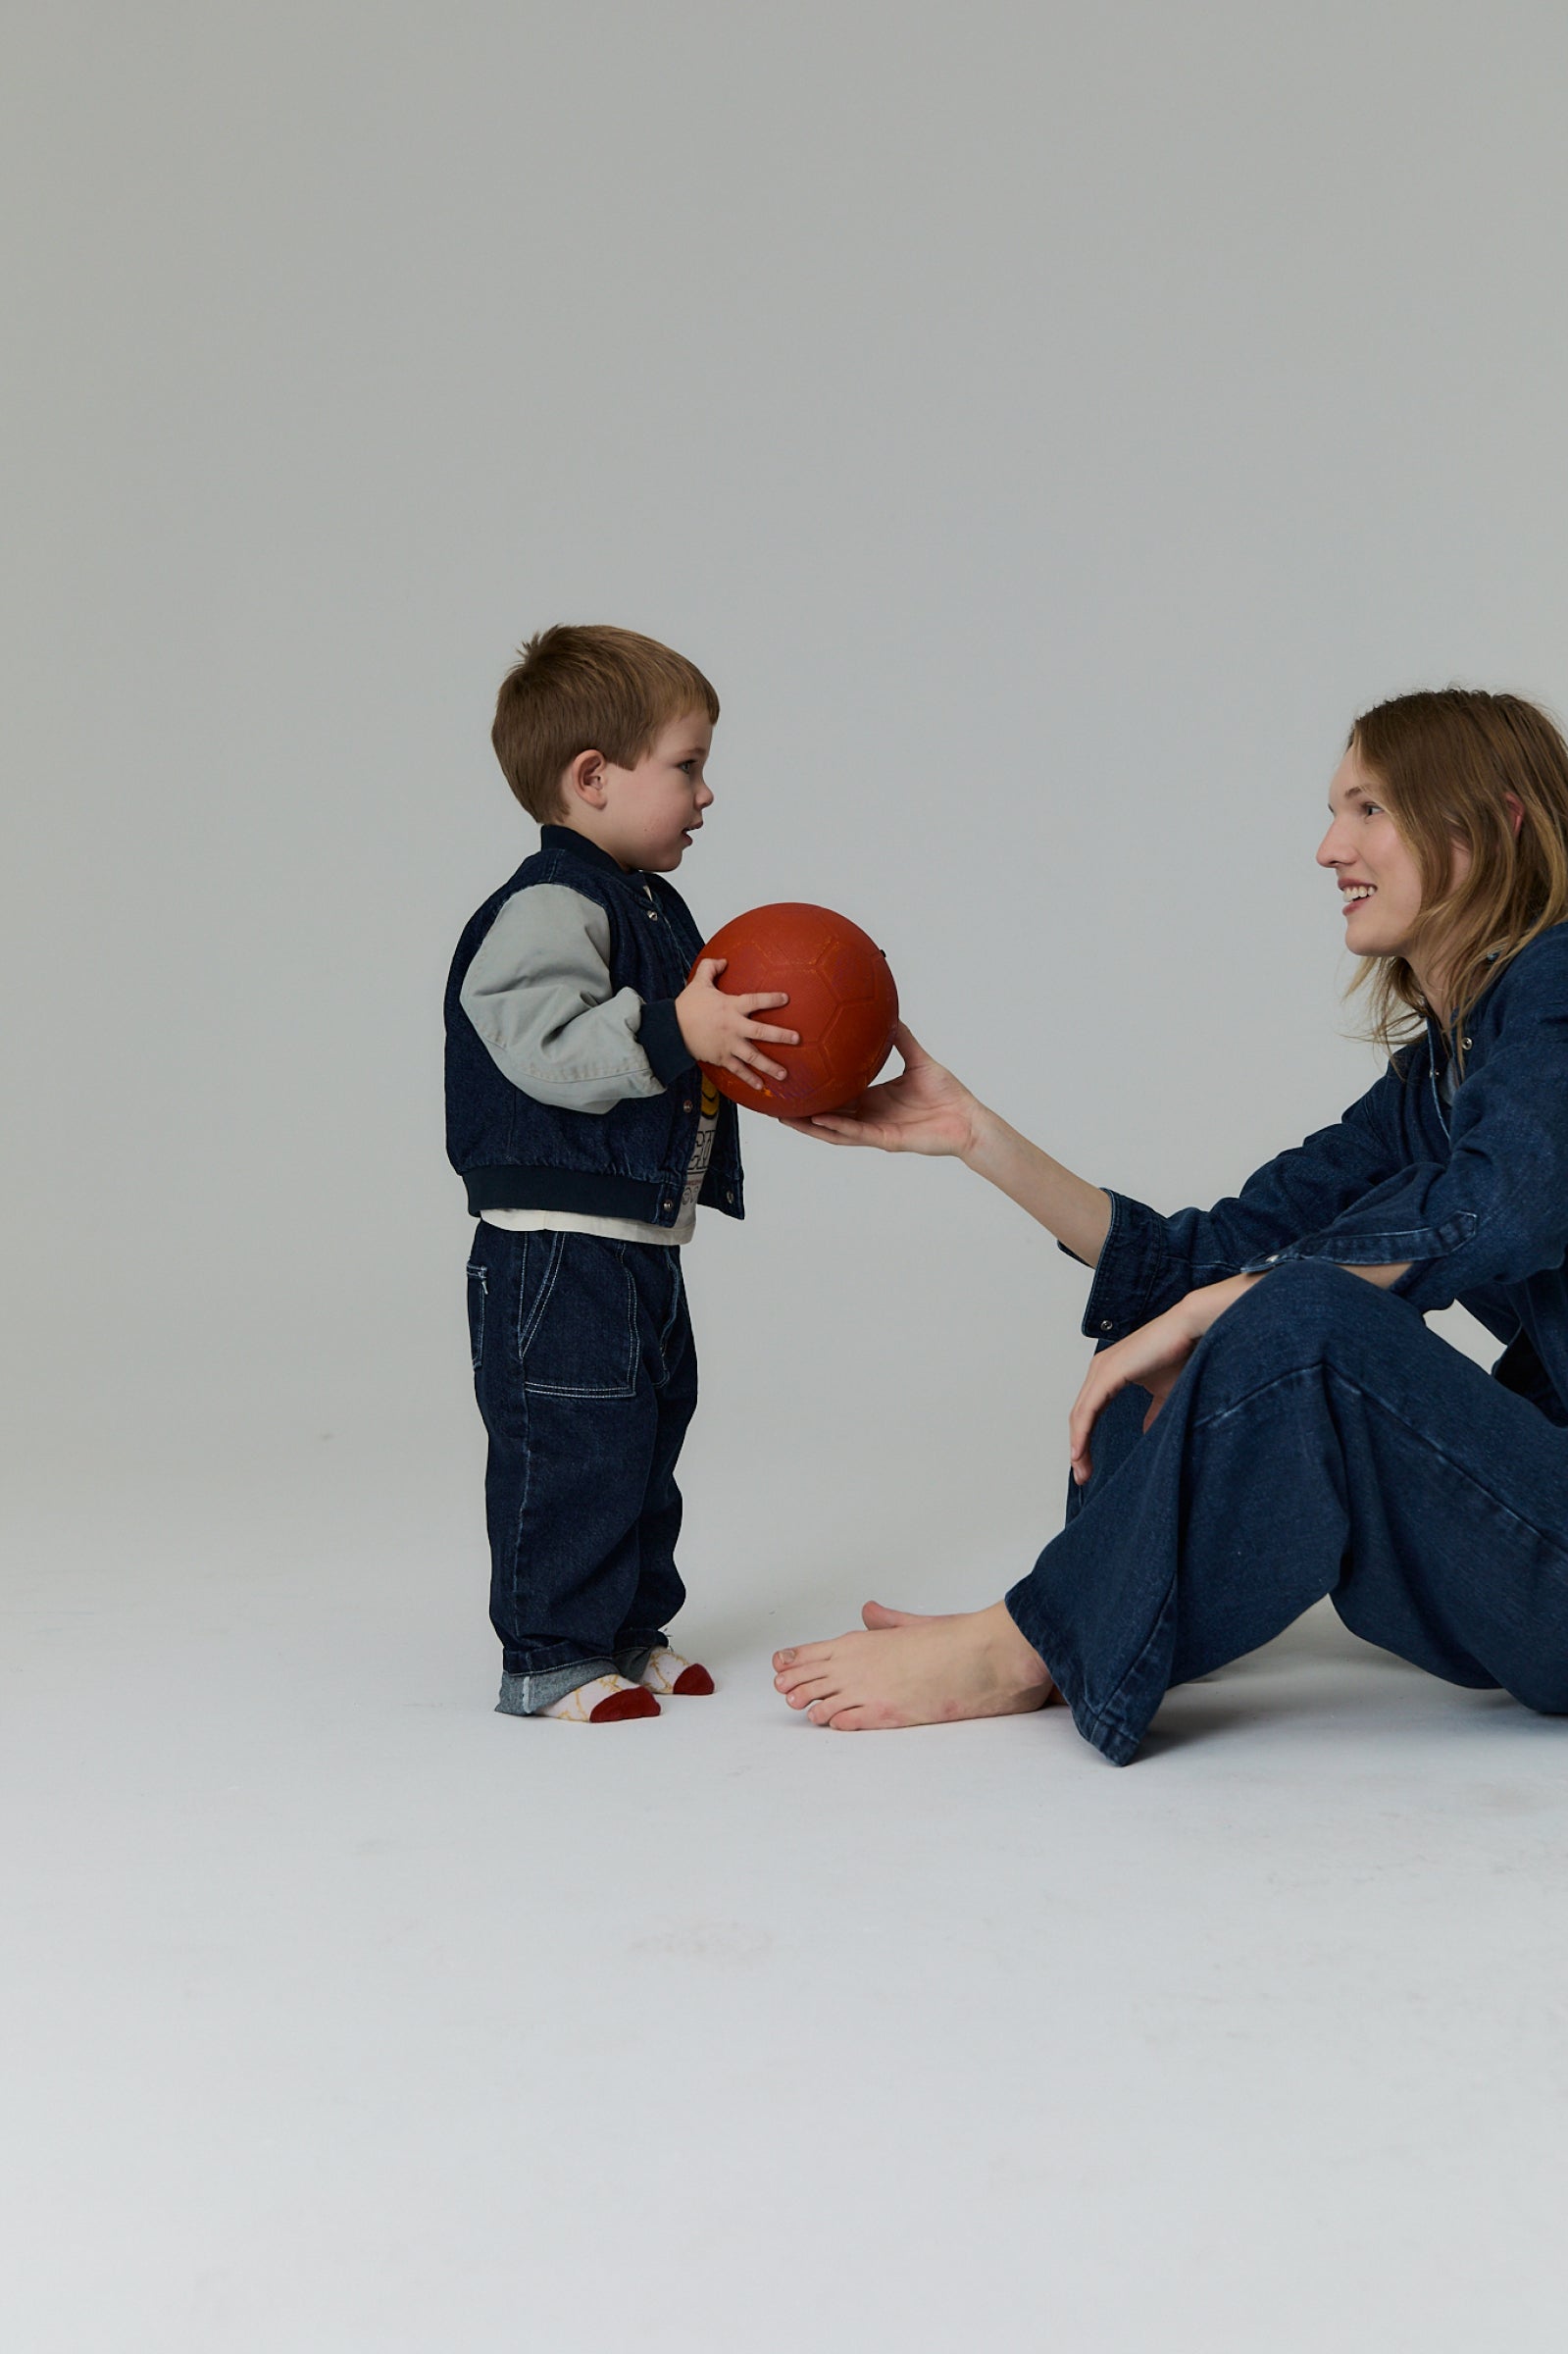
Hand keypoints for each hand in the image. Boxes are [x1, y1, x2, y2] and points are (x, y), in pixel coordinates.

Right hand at [675, 959, 798, 1089]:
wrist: (671, 1030)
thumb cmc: (686, 1007)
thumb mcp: (698, 983)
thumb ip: (711, 968)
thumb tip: (723, 960)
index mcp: (730, 1007)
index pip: (755, 1001)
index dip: (771, 999)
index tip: (786, 998)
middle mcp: (733, 1027)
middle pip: (761, 1032)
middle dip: (781, 1036)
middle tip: (796, 1039)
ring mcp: (728, 1045)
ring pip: (753, 1056)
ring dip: (769, 1066)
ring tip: (784, 1074)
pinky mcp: (721, 1058)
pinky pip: (738, 1070)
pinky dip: (749, 1079)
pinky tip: (761, 1087)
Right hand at [779, 1023, 980, 1154]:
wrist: (968, 1118)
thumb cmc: (948, 1094)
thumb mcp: (919, 1059)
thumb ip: (903, 1039)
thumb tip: (890, 1014)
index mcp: (874, 1098)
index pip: (837, 1095)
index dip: (816, 1089)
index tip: (796, 1076)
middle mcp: (870, 1115)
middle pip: (827, 1115)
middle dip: (801, 1110)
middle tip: (777, 1099)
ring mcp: (875, 1129)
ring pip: (834, 1130)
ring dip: (809, 1124)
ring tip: (784, 1116)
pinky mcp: (885, 1139)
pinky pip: (856, 1133)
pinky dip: (836, 1127)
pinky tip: (818, 1119)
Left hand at [1067, 1274, 1257, 1484]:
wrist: (1192, 1330)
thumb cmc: (1181, 1354)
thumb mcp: (1164, 1392)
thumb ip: (1153, 1412)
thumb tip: (1148, 1431)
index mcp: (1109, 1373)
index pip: (1090, 1411)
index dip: (1086, 1438)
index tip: (1088, 1466)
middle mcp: (1100, 1369)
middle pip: (1080, 1415)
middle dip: (1079, 1448)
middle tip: (1082, 1475)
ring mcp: (1102, 1369)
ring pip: (1080, 1414)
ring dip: (1078, 1446)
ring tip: (1082, 1471)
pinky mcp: (1109, 1372)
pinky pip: (1088, 1409)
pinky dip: (1082, 1432)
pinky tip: (1080, 1452)